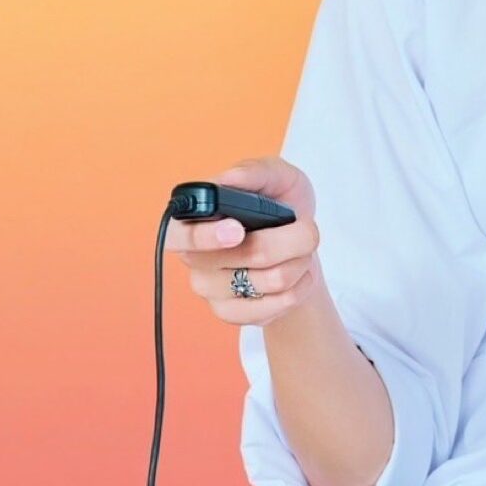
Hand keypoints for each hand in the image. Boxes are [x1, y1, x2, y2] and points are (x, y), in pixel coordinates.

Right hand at [165, 155, 327, 325]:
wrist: (301, 244)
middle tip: (306, 229)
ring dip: (300, 261)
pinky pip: (276, 305)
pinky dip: (301, 285)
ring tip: (301, 249)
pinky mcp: (231, 314)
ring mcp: (210, 289)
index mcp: (192, 220)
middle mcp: (194, 257)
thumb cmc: (281, 204)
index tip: (237, 230)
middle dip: (288, 241)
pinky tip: (298, 273)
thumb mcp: (278, 177)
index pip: (179, 235)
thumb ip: (255, 171)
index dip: (205, 236)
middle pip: (242, 257)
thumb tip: (228, 179)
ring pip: (269, 280)